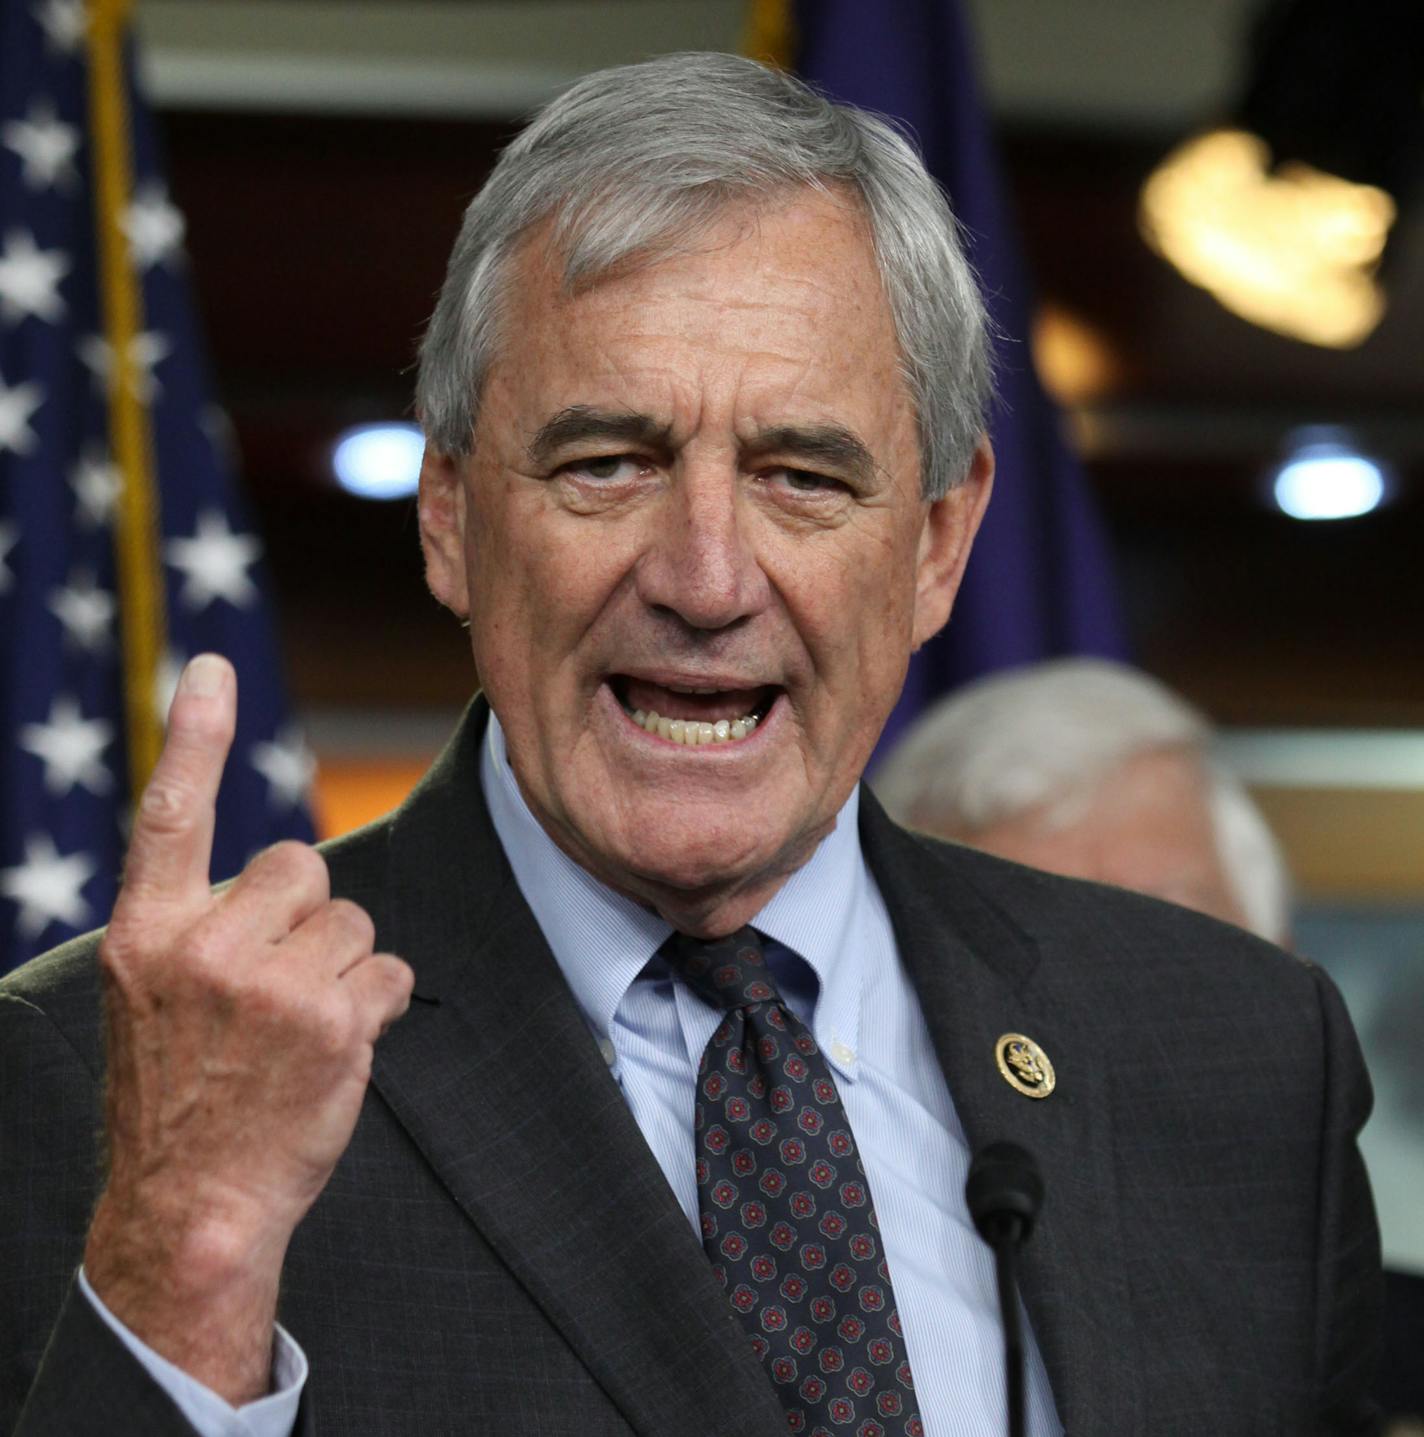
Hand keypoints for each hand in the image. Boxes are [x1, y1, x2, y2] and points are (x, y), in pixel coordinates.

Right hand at [84, 654, 412, 1402]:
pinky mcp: (333, 1021)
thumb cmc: (180, 1095)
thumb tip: (289, 873)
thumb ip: (203, 925)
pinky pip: (388, 968)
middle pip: (301, 864)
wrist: (193, 1205)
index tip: (209, 666)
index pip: (171, 813)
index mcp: (148, 934)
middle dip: (306, 912)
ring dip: (342, 965)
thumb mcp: (156, 999)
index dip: (194, 735)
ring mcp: (270, 985)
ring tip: (297, 1028)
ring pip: (352, 918)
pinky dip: (377, 1002)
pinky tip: (335, 1049)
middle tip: (277, 984)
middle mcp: (204, 947)